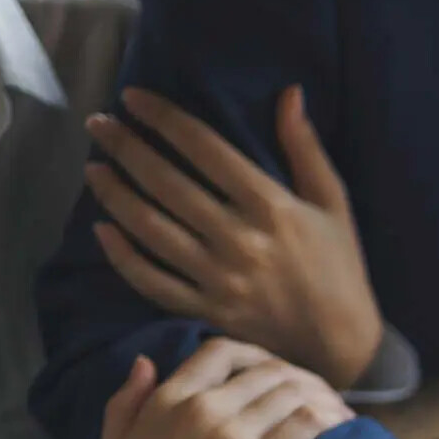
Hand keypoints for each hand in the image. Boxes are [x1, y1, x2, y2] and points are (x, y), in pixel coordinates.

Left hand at [84, 85, 383, 387]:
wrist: (344, 346)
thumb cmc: (340, 268)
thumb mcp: (333, 203)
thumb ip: (305, 148)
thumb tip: (287, 93)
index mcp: (271, 205)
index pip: (204, 148)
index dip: (163, 118)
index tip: (132, 97)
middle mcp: (239, 239)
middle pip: (168, 183)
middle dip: (126, 147)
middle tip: (97, 123)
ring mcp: (219, 279)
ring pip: (152, 229)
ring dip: (115, 195)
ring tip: (94, 169)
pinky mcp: (207, 311)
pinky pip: (153, 282)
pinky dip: (123, 258)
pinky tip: (102, 231)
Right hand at [92, 339, 353, 438]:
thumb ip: (127, 402)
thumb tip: (146, 361)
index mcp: (169, 399)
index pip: (223, 351)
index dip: (256, 358)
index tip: (275, 378)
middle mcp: (204, 408)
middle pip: (269, 371)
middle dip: (299, 381)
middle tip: (319, 402)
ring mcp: (233, 437)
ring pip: (295, 393)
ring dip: (322, 401)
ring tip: (338, 418)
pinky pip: (307, 425)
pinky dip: (330, 422)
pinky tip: (342, 433)